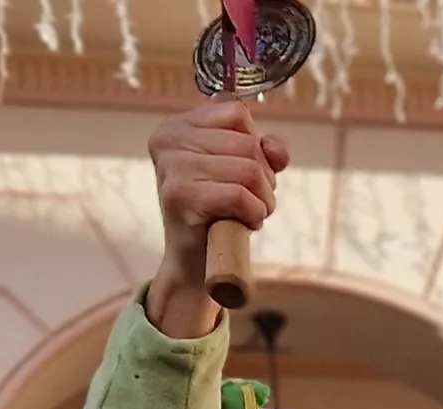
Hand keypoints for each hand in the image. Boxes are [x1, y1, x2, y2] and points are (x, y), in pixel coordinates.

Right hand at [144, 98, 288, 339]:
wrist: (196, 261)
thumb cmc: (220, 210)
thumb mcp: (244, 169)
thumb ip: (265, 149)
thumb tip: (275, 150)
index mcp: (177, 125)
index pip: (237, 113)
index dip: (256, 146)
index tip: (241, 172)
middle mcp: (168, 139)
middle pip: (248, 144)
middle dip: (263, 178)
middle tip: (246, 201)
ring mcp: (171, 167)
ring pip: (249, 170)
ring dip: (262, 199)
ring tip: (244, 213)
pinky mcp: (179, 197)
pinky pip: (241, 196)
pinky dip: (254, 214)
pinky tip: (241, 223)